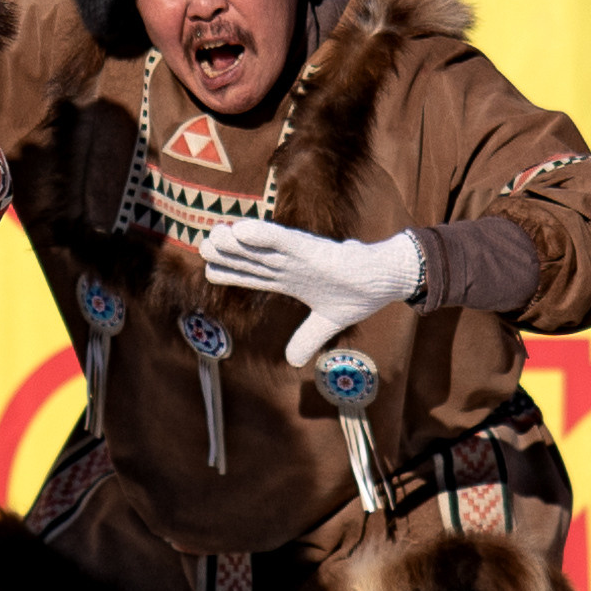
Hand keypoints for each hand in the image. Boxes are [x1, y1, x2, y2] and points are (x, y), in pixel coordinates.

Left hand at [201, 219, 421, 366]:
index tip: (209, 269)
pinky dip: (263, 235)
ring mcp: (299, 257)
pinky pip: (283, 240)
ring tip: (214, 236)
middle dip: (226, 254)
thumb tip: (292, 361)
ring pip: (260, 248)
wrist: (386, 279)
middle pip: (250, 259)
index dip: (231, 272)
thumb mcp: (327, 323)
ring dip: (236, 242)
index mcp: (291, 280)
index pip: (254, 276)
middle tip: (203, 246)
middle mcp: (290, 266)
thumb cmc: (359, 292)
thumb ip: (308, 338)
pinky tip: (241, 230)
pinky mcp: (313, 250)